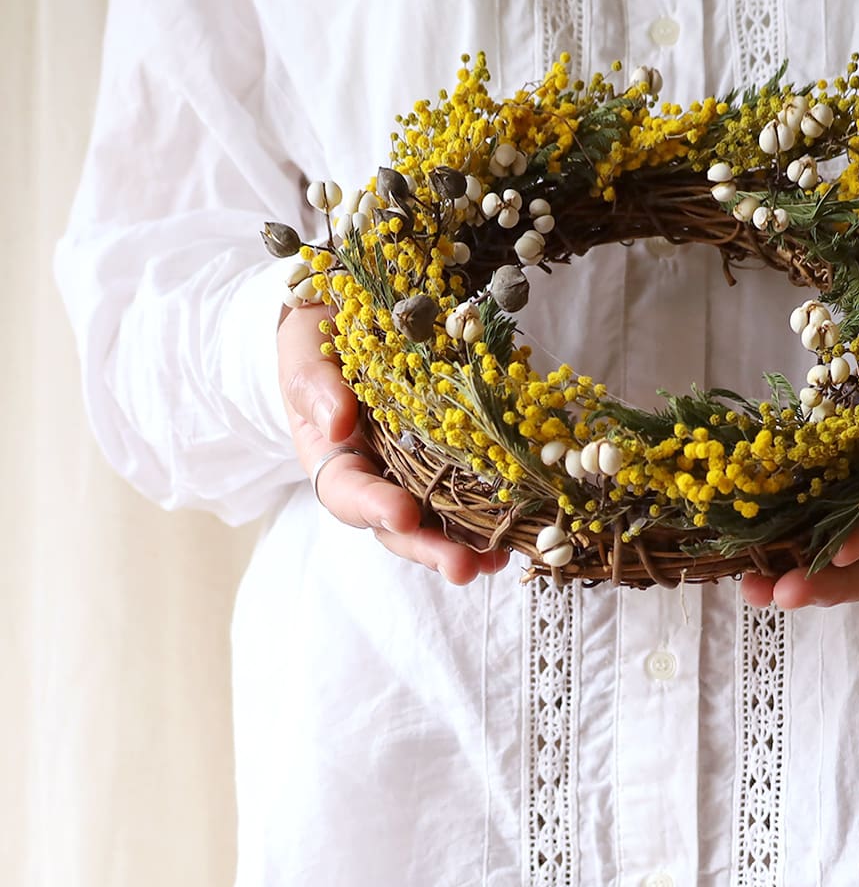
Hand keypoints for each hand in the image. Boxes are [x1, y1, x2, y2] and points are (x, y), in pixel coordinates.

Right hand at [277, 304, 509, 583]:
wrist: (351, 319)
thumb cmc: (319, 342)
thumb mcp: (305, 355)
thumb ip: (313, 387)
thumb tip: (336, 424)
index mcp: (335, 459)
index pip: (348, 494)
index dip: (375, 508)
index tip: (403, 516)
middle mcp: (378, 476)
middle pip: (400, 526)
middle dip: (431, 548)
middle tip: (462, 567)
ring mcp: (418, 471)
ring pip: (441, 519)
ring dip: (470, 544)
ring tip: (497, 560)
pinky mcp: (454, 456)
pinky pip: (475, 487)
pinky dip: (498, 510)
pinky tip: (523, 525)